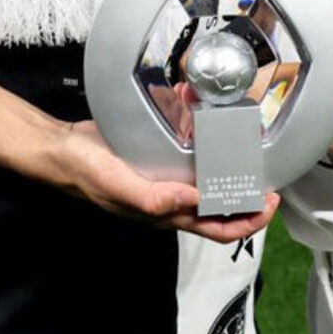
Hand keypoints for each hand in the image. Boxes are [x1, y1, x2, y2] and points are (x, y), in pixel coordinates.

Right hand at [58, 120, 277, 243]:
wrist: (63, 149)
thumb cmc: (87, 173)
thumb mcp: (119, 186)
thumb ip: (153, 198)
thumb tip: (191, 201)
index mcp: (167, 212)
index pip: (218, 228)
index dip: (248, 221)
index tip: (269, 203)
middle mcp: (171, 196)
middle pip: (219, 203)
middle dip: (247, 192)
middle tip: (266, 172)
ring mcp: (164, 173)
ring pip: (205, 171)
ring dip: (223, 155)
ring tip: (237, 132)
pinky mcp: (155, 150)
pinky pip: (183, 141)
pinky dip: (194, 124)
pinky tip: (195, 105)